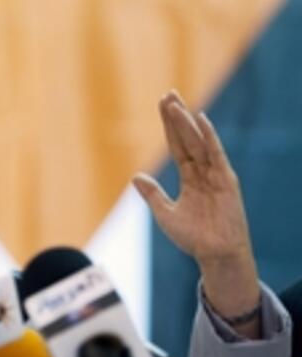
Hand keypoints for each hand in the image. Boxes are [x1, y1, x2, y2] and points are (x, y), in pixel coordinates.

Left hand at [132, 91, 259, 337]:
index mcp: (190, 178)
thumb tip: (136, 176)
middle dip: (177, 117)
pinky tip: (200, 121)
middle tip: (167, 94)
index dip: (169, 127)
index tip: (162, 106)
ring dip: (187, 122)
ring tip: (175, 103)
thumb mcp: (165, 214)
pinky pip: (216, 155)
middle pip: (187, 138)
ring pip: (198, 142)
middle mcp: (203, 172)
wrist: (215, 255)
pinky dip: (209, 138)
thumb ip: (153, 194)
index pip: (177, 146)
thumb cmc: (193, 238)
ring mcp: (216, 174)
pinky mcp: (226, 181)